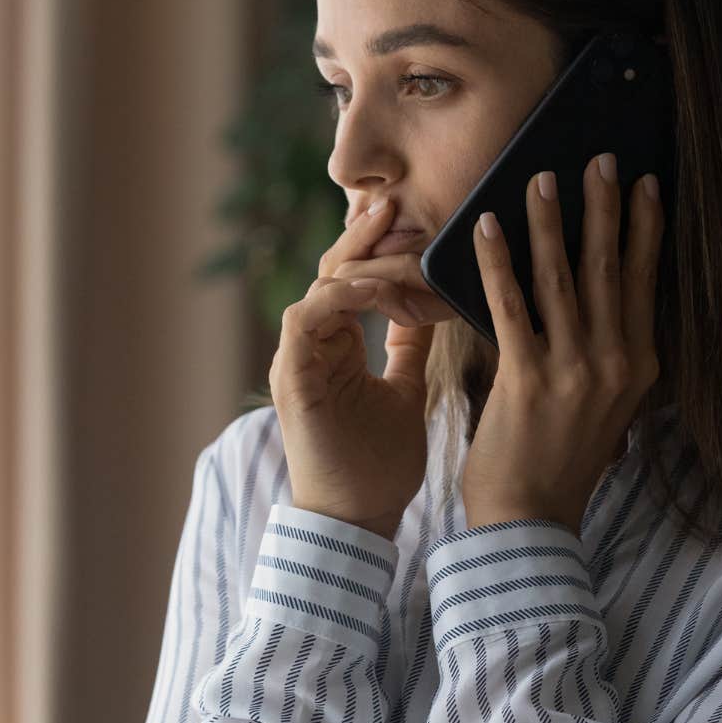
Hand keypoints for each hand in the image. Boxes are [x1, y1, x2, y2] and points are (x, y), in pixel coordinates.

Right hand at [268, 197, 436, 538]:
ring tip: (396, 242)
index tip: (416, 222)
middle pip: (331, 272)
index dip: (379, 249)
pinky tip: (377, 288)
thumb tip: (430, 306)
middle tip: (394, 201)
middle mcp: (311, 346)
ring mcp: (297, 360)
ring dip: (357, 262)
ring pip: (318, 286)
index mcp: (336, 346)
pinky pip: (305, 317)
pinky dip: (340, 298)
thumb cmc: (381, 466)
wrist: (358, 521)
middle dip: (363, 236)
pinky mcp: (291, 376)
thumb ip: (409, 347)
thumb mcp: (406, 390)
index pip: (353, 279)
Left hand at [458, 152, 663, 533]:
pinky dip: (497, 261)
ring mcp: (574, 370)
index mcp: (639, 367)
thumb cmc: (559, 461)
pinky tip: (486, 226)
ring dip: (551, 221)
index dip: (646, 228)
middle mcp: (615, 364)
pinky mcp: (527, 378)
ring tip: (541, 178)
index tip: (647, 183)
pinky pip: (509, 305)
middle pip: (610, 268)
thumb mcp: (606, 408)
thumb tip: (599, 301)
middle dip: (606, 207)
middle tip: (600, 158)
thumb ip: (608, 356)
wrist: (529, 520)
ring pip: (562, 277)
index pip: (646, 282)